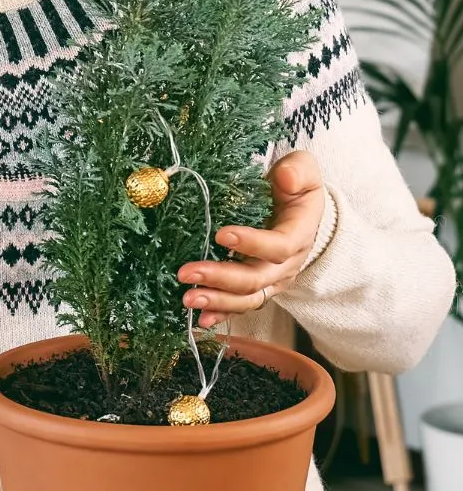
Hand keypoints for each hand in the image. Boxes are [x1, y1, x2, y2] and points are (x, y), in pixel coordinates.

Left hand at [177, 150, 324, 328]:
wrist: (298, 210)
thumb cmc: (294, 187)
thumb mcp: (303, 170)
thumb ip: (298, 170)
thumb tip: (285, 176)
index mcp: (298, 234)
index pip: (278, 246)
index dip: (252, 244)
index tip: (221, 234)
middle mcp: (286, 264)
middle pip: (256, 279)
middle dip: (221, 278)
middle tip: (187, 273)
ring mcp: (271, 279)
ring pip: (247, 298)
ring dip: (217, 301)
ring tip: (187, 299)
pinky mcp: (256, 287)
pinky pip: (240, 305)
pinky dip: (221, 314)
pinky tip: (200, 320)